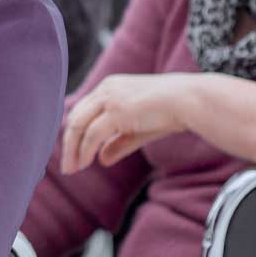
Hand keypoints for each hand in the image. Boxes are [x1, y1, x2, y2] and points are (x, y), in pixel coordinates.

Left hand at [61, 73, 194, 173]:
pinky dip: (84, 151)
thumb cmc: (169, 112)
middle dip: (68, 144)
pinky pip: (92, 134)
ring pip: (78, 126)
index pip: (82, 110)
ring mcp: (109, 98)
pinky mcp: (115, 110)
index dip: (74, 133)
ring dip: (72, 151)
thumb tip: (102, 160)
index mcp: (109, 87)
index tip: (72, 153)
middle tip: (67, 166)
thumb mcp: (137, 128)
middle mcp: (105, 89)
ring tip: (72, 169)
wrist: (188, 100)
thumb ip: (118, 142)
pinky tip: (85, 164)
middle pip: (75, 117)